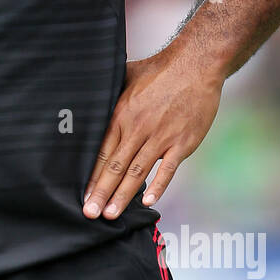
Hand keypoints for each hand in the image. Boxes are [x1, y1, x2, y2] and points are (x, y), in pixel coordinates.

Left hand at [82, 48, 222, 219]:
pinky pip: (168, 168)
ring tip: (111, 215)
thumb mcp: (126, 76)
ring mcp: (161, 137)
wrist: (196, 65)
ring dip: (123, 196)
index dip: (92, 177)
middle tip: (89, 214)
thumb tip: (90, 93)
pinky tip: (148, 202)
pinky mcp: (183, 142)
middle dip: (101, 193)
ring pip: (137, 172)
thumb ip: (109, 91)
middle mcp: (138, 129)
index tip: (83, 195)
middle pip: (115, 167)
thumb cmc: (160, 69)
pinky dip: (158, 185)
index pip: (102, 153)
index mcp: (121, 116)